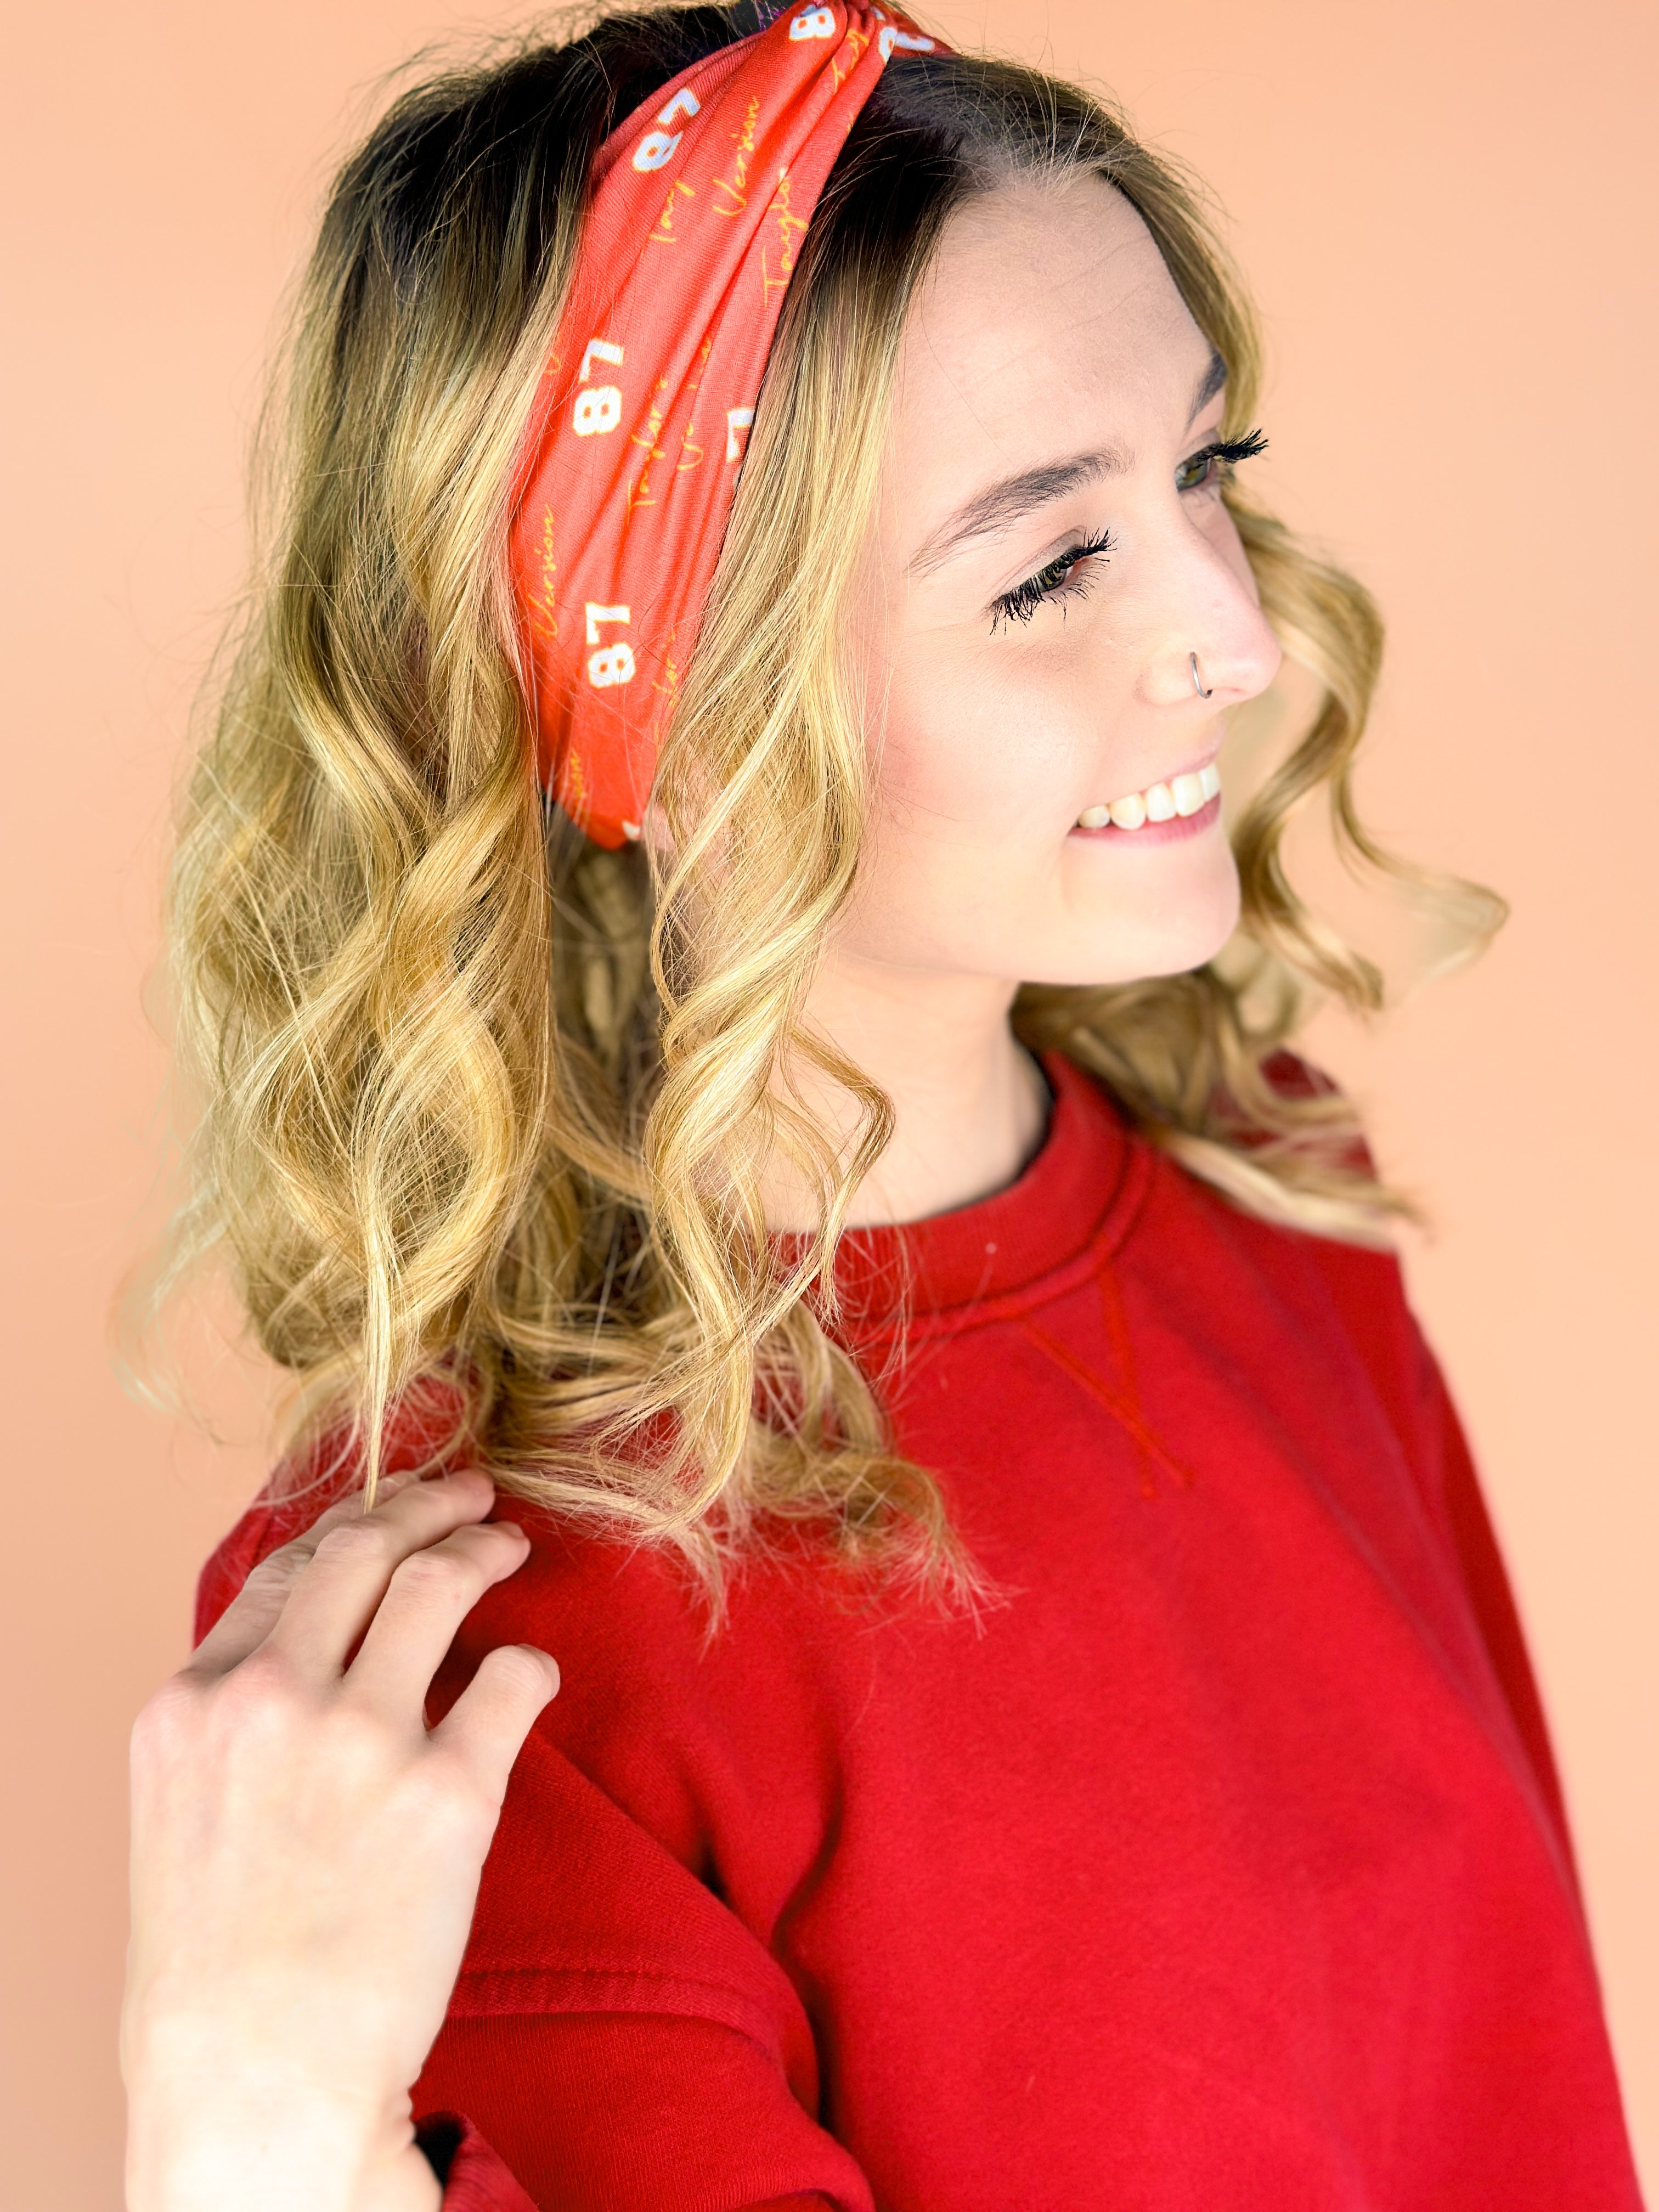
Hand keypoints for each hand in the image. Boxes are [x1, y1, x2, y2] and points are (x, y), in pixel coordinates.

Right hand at [122, 1470, 558, 2211]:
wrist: (259, 2077)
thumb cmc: (219, 1963)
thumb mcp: (182, 1811)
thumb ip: (236, 1718)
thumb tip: (311, 1646)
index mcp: (194, 1704)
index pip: (287, 1568)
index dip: (352, 1523)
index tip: (395, 1506)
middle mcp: (271, 1700)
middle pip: (364, 1550)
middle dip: (427, 1506)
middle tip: (471, 1497)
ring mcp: (361, 1740)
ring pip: (439, 1586)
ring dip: (484, 1551)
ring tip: (510, 1546)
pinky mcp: (448, 1792)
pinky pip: (513, 1680)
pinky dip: (531, 1665)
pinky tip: (533, 1674)